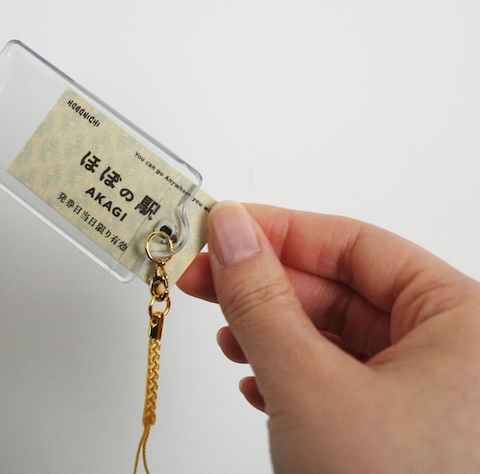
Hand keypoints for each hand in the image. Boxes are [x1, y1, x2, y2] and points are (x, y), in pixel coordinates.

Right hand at [178, 201, 479, 471]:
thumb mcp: (309, 385)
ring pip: (337, 336)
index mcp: (463, 321)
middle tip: (206, 276)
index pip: (355, 244)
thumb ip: (262, 300)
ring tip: (227, 334)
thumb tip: (232, 233)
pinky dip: (292, 373)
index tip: (222, 226)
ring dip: (273, 331)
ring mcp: (430, 396)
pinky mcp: (401, 432)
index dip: (280, 231)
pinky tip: (258, 382)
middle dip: (267, 286)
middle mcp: (455, 353)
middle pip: (343, 289)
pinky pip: (340, 378)